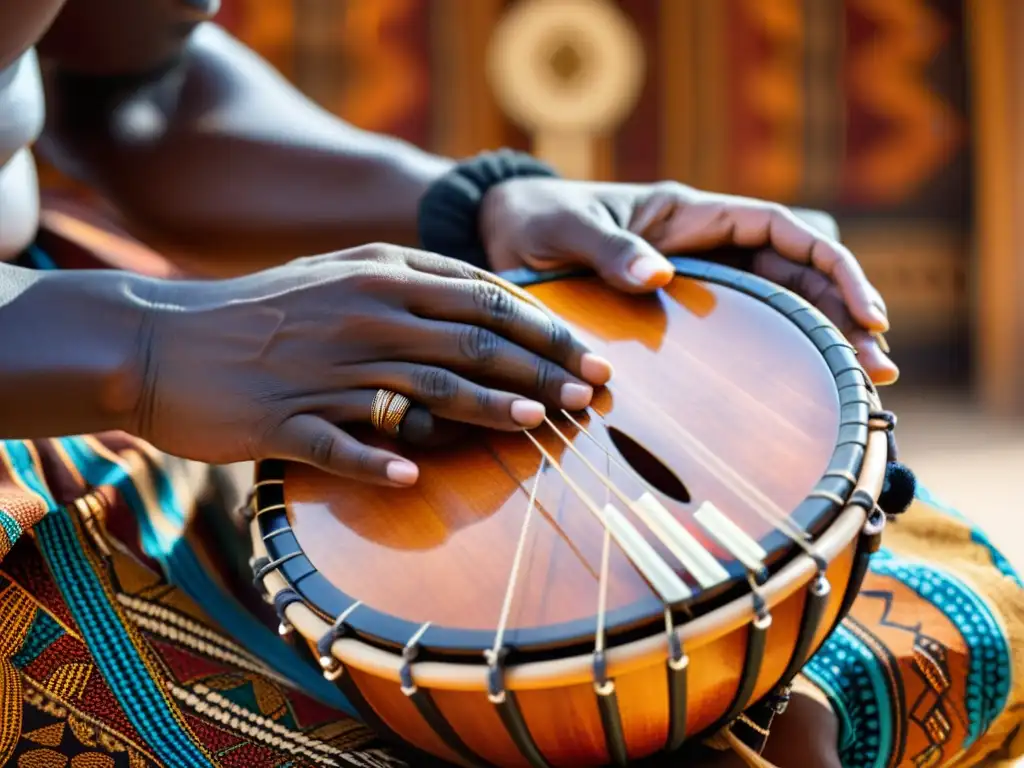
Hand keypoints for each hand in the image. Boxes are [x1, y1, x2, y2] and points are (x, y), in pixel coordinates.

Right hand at [132, 244, 611, 484]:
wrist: (161, 341)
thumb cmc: (263, 313)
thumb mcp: (338, 275)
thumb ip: (410, 284)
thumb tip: (488, 304)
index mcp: (377, 274)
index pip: (483, 299)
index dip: (545, 329)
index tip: (589, 356)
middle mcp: (359, 315)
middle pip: (470, 344)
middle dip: (540, 368)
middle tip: (590, 394)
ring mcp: (321, 368)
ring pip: (423, 390)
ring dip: (487, 409)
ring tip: (539, 423)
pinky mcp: (281, 419)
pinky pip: (339, 444)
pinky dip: (379, 460)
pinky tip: (416, 476)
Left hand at [481, 179, 896, 384]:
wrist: (506, 235)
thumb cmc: (537, 219)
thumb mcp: (566, 229)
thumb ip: (608, 249)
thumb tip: (659, 276)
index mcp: (690, 214)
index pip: (783, 230)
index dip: (833, 266)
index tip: (868, 312)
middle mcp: (705, 245)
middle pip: (797, 274)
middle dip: (844, 314)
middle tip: (877, 371)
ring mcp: (696, 278)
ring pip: (780, 303)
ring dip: (822, 337)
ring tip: (861, 384)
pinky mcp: (679, 310)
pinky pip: (742, 327)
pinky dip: (777, 352)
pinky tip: (800, 386)